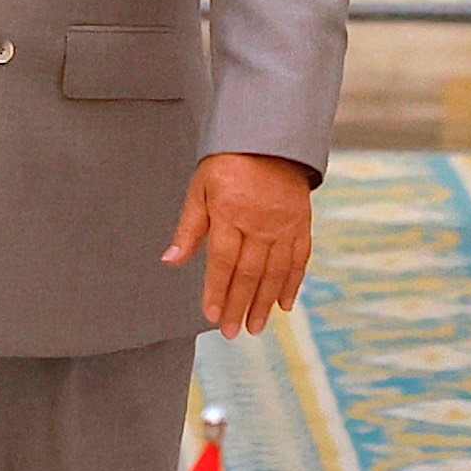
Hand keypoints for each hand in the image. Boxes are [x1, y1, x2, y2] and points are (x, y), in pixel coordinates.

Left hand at [162, 152, 313, 337]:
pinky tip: (284, 304)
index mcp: (229, 213)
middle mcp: (259, 222)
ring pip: (274, 272)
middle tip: (232, 332)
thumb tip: (169, 260)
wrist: (269, 138)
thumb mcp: (199, 189)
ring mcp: (283, 225)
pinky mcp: (301, 224)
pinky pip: (299, 259)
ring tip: (256, 327)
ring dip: (264, 303)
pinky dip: (292, 283)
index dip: (216, 290)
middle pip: (249, 272)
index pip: (222, 260)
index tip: (211, 315)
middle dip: (239, 305)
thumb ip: (188, 227)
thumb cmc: (228, 163)